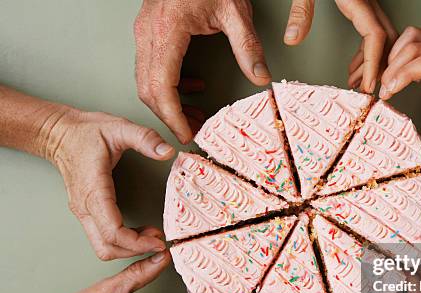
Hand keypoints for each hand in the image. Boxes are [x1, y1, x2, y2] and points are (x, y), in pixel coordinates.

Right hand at [50, 109, 173, 259]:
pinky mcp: (86, 212)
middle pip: (107, 247)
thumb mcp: (119, 128)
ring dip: (129, 249)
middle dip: (136, 251)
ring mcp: (83, 211)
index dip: (137, 243)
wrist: (57, 133)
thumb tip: (167, 152)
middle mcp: (85, 207)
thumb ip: (145, 138)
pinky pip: (102, 237)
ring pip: (103, 246)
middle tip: (160, 244)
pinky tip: (140, 232)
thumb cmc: (86, 132)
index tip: (159, 242)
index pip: (113, 231)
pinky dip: (122, 242)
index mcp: (94, 191)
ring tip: (153, 239)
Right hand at [134, 0, 270, 143]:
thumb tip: (260, 78)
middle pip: (148, 89)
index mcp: (167, 30)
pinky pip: (151, 68)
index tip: (187, 135)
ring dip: (168, 105)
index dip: (173, 117)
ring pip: (146, 82)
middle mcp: (148, 33)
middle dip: (169, 117)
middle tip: (194, 132)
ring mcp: (144, 31)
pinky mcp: (149, 31)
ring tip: (195, 118)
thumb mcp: (236, 11)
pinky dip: (169, 87)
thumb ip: (247, 46)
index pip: (161, 87)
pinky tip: (193, 90)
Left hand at [282, 0, 396, 92]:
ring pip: (381, 36)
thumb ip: (300, 10)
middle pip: (385, 39)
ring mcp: (366, 1)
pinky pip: (371, 31)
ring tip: (358, 84)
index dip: (374, 64)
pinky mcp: (360, 2)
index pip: (375, 37)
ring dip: (372, 62)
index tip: (370, 86)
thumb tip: (293, 38)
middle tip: (368, 91)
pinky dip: (366, 52)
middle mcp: (366, 1)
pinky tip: (354, 66)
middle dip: (379, 67)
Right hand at [379, 27, 420, 157]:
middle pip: (413, 47)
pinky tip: (400, 68)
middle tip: (384, 92)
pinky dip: (400, 49)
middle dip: (392, 69)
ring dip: (394, 57)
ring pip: (410, 38)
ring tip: (389, 80)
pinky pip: (412, 36)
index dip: (403, 75)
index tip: (389, 92)